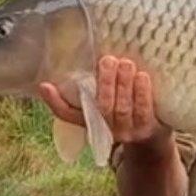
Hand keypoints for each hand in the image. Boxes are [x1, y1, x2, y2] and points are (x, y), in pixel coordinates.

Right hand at [38, 56, 170, 148]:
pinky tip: (142, 77)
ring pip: (121, 108)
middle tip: (108, 60)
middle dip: (105, 82)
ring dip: (123, 85)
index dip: (55, 102)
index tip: (44, 85)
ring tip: (126, 64)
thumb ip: (97, 84)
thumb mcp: (109, 101)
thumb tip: (89, 54)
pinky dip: (142, 94)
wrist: (151, 140)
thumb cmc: (127, 111)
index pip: (67, 114)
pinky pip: (143, 111)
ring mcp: (127, 131)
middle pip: (101, 107)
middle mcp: (106, 128)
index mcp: (90, 120)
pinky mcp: (146, 130)